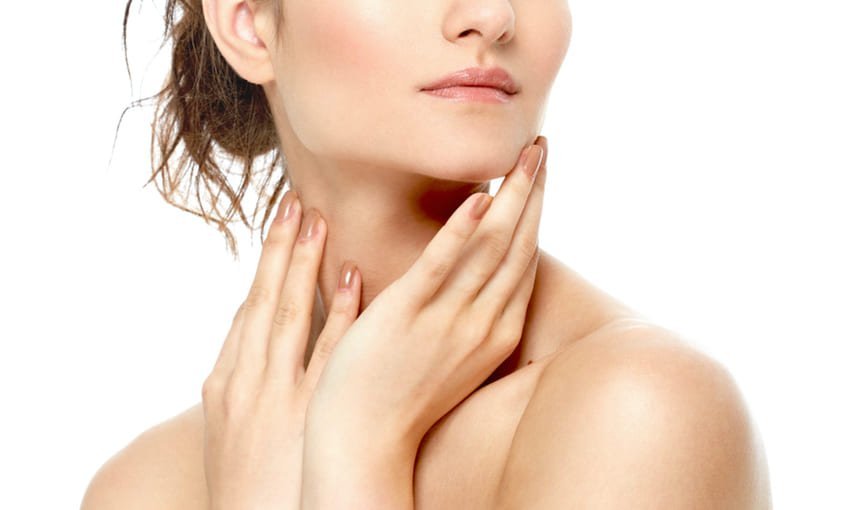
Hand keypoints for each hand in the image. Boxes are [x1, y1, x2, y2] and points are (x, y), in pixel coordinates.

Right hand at [200, 190, 362, 509]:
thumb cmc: (247, 488)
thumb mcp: (231, 433)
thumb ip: (244, 387)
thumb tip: (260, 347)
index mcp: (224, 382)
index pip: (247, 310)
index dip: (264, 265)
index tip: (279, 225)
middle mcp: (246, 380)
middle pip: (263, 299)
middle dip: (279, 249)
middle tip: (295, 201)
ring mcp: (277, 394)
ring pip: (288, 314)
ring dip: (302, 264)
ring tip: (316, 218)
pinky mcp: (309, 412)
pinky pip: (327, 352)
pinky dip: (337, 312)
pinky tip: (350, 278)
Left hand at [305, 136, 547, 454]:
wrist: (365, 436)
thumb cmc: (406, 394)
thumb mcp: (457, 356)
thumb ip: (473, 316)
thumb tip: (478, 277)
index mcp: (498, 334)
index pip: (525, 262)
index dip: (535, 215)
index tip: (539, 177)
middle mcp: (484, 324)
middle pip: (519, 245)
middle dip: (533, 192)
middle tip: (541, 147)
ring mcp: (447, 319)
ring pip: (491, 247)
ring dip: (512, 196)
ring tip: (524, 153)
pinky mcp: (407, 314)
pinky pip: (441, 265)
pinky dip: (462, 230)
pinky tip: (479, 197)